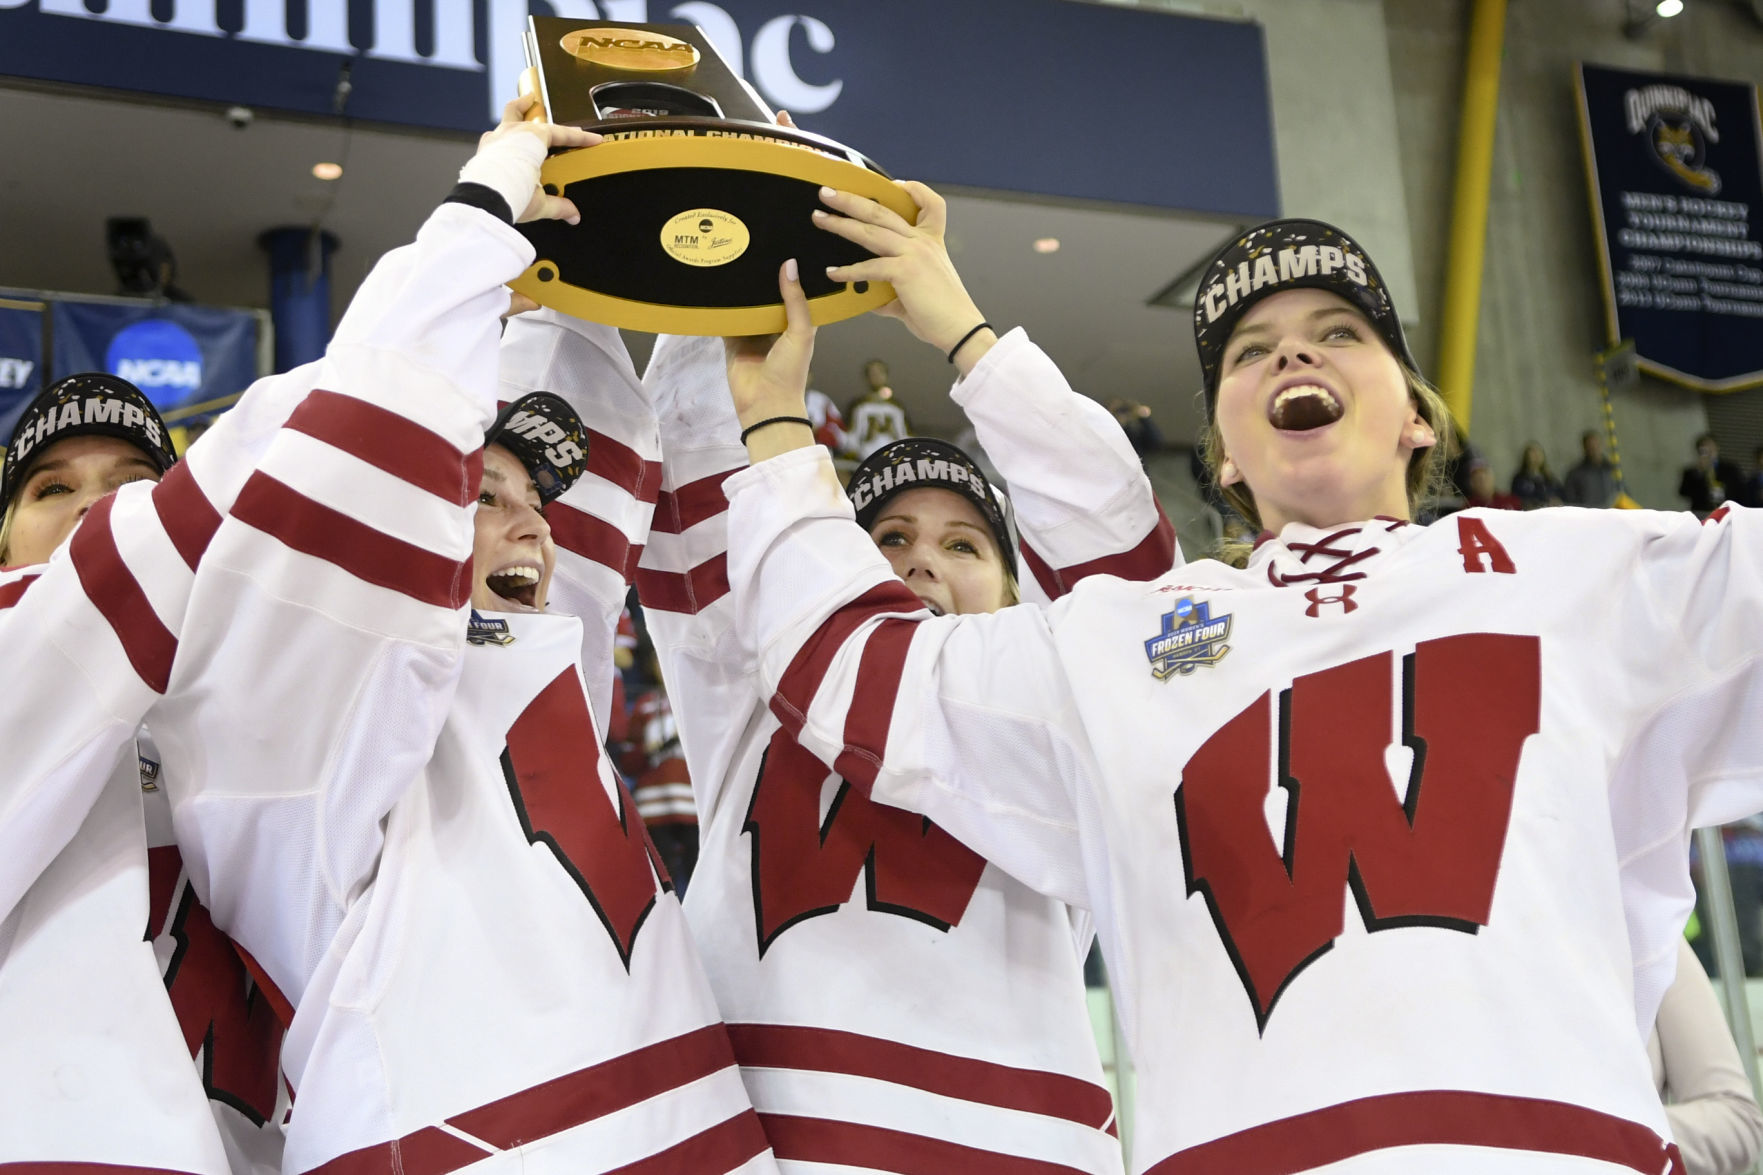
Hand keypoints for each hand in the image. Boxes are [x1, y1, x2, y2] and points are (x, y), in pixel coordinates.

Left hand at [468, 95, 601, 224]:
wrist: (482, 199)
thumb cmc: (509, 194)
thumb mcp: (540, 202)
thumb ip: (559, 206)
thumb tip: (572, 213)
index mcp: (533, 139)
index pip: (563, 135)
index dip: (581, 138)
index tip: (593, 140)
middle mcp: (514, 133)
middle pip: (534, 116)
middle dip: (545, 112)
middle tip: (556, 113)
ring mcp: (497, 137)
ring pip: (511, 113)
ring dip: (520, 107)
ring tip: (526, 101)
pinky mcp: (484, 148)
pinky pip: (496, 133)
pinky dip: (503, 132)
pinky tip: (504, 137)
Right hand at [725, 260, 817, 460]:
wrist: (765, 404)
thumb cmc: (790, 372)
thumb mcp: (800, 332)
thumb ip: (795, 300)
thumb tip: (790, 264)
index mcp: (798, 323)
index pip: (797, 291)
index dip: (794, 273)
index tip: (789, 245)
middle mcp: (776, 325)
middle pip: (768, 295)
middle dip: (763, 276)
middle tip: (755, 243)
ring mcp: (753, 331)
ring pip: (746, 303)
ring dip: (741, 288)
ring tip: (735, 255)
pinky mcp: (733, 339)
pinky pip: (726, 317)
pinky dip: (721, 305)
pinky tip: (715, 284)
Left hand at [811, 180, 995, 372]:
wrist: (960, 330)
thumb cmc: (941, 313)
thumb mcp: (916, 292)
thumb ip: (890, 288)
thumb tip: (868, 295)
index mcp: (930, 242)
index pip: (930, 204)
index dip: (913, 189)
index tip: (893, 184)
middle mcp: (922, 242)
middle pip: (882, 211)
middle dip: (852, 199)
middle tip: (827, 192)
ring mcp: (914, 253)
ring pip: (871, 231)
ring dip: (841, 223)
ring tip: (820, 218)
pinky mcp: (906, 271)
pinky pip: (870, 267)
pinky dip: (848, 271)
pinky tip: (833, 272)